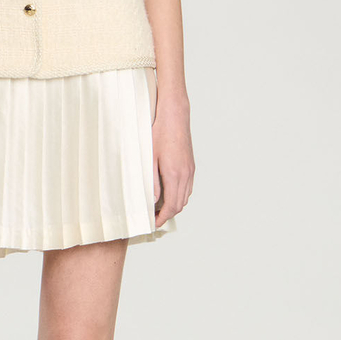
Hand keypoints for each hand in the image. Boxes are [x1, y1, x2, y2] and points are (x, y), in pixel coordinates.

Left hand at [152, 102, 193, 227]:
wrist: (175, 117)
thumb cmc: (159, 133)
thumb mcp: (150, 158)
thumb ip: (151, 181)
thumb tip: (152, 200)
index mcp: (174, 174)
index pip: (172, 206)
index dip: (163, 218)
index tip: (154, 223)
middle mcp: (186, 175)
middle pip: (180, 205)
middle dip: (167, 215)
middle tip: (154, 217)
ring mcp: (190, 170)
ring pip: (185, 197)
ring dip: (174, 205)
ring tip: (159, 207)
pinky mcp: (191, 165)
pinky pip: (188, 187)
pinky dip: (179, 195)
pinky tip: (168, 192)